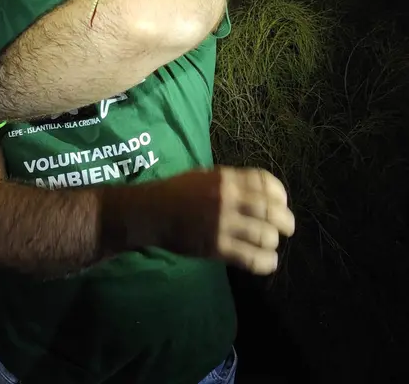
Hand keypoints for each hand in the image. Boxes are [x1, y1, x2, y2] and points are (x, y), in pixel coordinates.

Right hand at [154, 167, 294, 274]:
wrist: (152, 212)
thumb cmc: (178, 191)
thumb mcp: (206, 176)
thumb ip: (233, 182)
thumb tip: (263, 193)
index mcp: (226, 178)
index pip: (265, 182)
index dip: (280, 194)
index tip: (283, 203)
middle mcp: (228, 198)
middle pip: (271, 210)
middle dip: (285, 221)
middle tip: (287, 228)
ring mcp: (222, 223)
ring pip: (265, 235)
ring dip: (273, 242)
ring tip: (271, 245)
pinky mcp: (216, 247)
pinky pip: (250, 258)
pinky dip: (265, 262)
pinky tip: (268, 262)